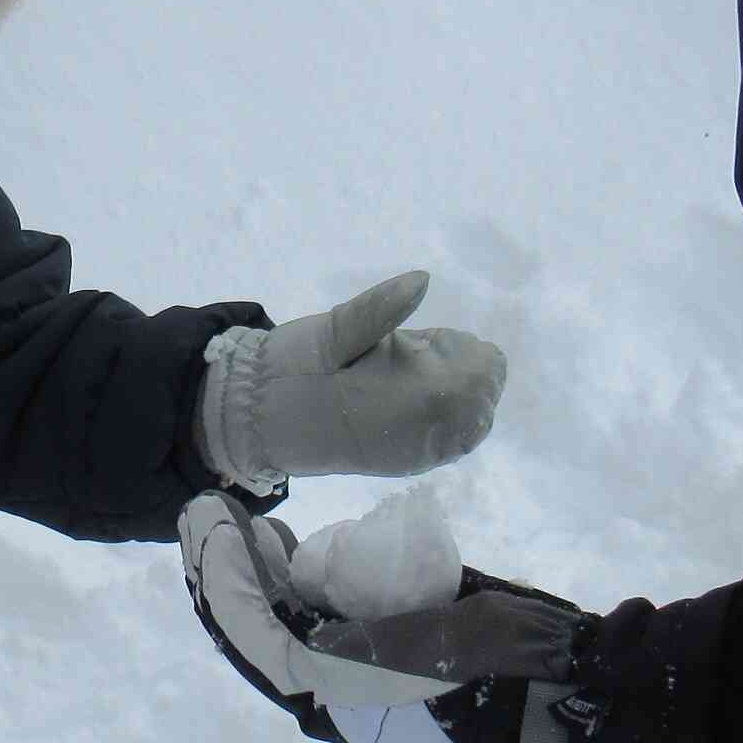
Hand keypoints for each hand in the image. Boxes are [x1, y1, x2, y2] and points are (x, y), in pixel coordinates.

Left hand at [179, 491, 588, 742]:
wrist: (562, 702)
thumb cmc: (500, 672)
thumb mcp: (431, 652)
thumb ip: (364, 650)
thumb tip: (301, 638)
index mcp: (338, 700)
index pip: (255, 640)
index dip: (224, 583)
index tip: (209, 525)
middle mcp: (335, 693)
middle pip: (259, 632)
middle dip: (228, 574)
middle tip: (207, 513)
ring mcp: (358, 676)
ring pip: (284, 624)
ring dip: (258, 576)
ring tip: (245, 524)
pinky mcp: (384, 656)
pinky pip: (322, 620)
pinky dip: (299, 585)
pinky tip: (294, 548)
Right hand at [195, 272, 505, 488]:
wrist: (257, 423)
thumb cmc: (293, 372)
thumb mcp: (335, 329)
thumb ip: (382, 307)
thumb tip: (422, 279)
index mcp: (422, 397)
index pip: (486, 366)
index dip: (454, 346)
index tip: (410, 343)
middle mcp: (432, 433)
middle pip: (484, 393)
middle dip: (455, 370)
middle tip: (400, 363)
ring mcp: (421, 454)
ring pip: (474, 417)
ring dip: (450, 394)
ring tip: (397, 384)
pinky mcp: (407, 464)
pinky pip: (453, 439)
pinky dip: (443, 416)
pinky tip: (402, 405)